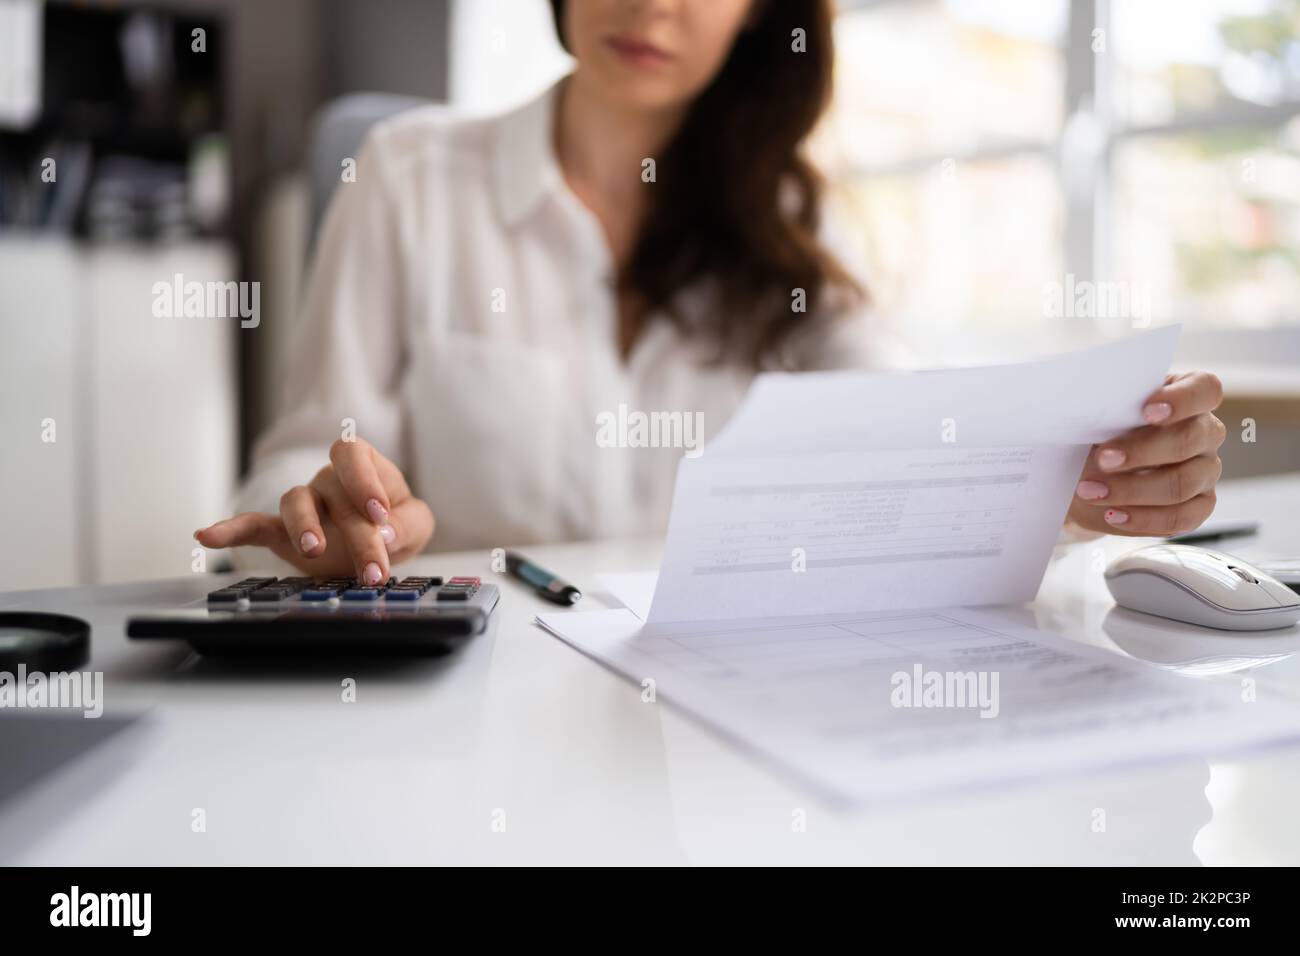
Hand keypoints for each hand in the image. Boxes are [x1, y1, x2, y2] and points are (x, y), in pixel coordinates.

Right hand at [195, 439, 434, 582]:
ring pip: (293, 502)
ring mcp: (303, 505)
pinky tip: (206, 536)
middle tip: (373, 571)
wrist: (377, 547)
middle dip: (356, 534)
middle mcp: (327, 479)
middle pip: (333, 493)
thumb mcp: (415, 524)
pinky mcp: (282, 533)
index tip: (378, 515)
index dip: (363, 480)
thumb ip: (407, 523)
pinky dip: (230, 531)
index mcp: (361, 466)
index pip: (352, 455)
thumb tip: (385, 533)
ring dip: (304, 525)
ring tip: (314, 550)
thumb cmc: (396, 525)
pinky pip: (252, 526)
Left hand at [1067, 371, 1225, 537]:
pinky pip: (1182, 517)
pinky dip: (1143, 518)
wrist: (1084, 478)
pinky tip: (1113, 514)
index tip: (1146, 411)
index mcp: (1186, 396)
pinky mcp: (1199, 505)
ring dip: (1132, 489)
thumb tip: (1093, 411)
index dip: (1182, 400)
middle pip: (1191, 440)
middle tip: (1103, 459)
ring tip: (1092, 491)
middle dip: (1142, 451)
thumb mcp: (1097, 418)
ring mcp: (1206, 470)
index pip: (1205, 389)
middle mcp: (1204, 432)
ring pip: (1183, 482)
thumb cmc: (1095, 436)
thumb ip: (1108, 411)